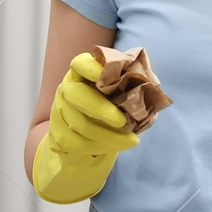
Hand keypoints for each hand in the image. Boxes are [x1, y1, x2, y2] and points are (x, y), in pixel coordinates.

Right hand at [30, 52, 139, 203]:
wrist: (86, 137)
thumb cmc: (109, 109)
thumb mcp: (120, 94)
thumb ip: (132, 85)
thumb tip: (153, 84)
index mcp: (82, 74)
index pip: (80, 64)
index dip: (90, 68)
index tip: (104, 75)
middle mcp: (67, 89)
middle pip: (76, 95)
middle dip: (101, 109)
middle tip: (123, 121)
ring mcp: (59, 113)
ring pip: (81, 124)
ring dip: (108, 135)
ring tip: (131, 140)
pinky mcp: (58, 136)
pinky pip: (79, 143)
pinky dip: (101, 147)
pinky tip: (115, 146)